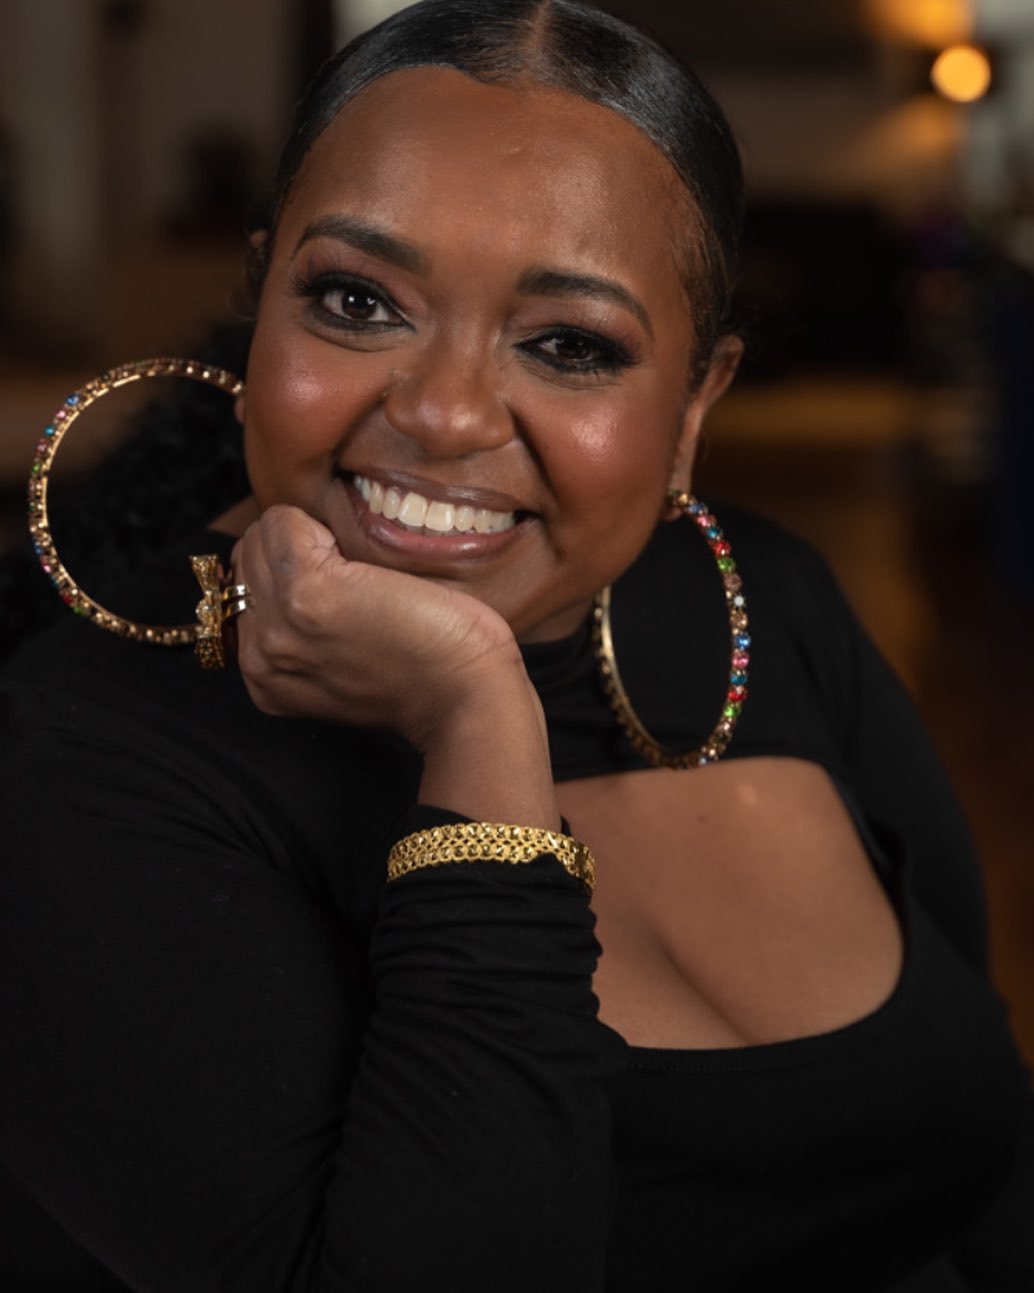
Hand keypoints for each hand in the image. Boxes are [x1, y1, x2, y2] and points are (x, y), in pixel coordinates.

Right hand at [230, 504, 522, 749]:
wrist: (465, 697)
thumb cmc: (425, 674)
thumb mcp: (341, 666)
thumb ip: (302, 635)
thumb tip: (288, 568)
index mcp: (261, 676)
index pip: (240, 586)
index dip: (291, 570)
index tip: (341, 594)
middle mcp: (258, 655)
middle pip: (246, 556)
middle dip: (295, 550)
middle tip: (352, 583)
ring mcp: (279, 624)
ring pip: (261, 535)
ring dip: (309, 537)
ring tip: (358, 577)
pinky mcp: (308, 592)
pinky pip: (285, 522)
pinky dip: (322, 526)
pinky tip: (363, 567)